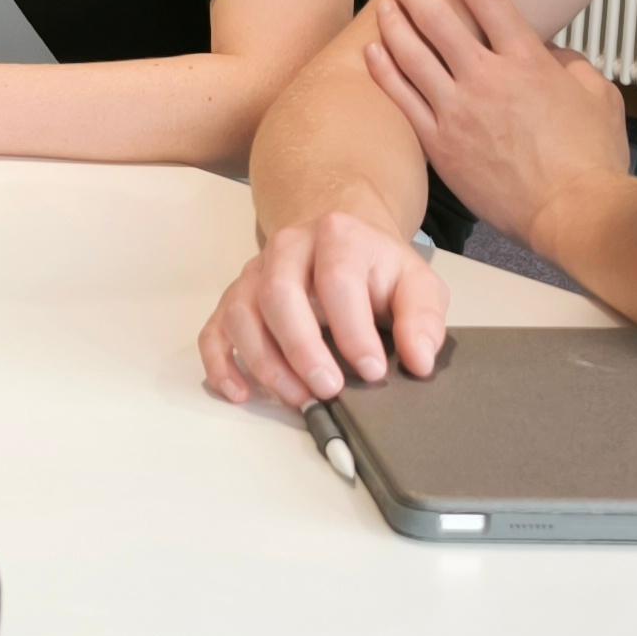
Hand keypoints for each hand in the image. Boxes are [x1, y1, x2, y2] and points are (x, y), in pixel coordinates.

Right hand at [199, 210, 453, 409]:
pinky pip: (214, 329)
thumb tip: (419, 360)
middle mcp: (286, 249)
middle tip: (329, 389)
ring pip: (240, 313)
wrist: (340, 243)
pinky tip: (240, 394)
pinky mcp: (234, 300)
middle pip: (278, 293)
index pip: (337, 280)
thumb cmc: (376, 271)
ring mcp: (254, 274)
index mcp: (337, 237)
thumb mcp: (416, 284)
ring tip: (298, 398)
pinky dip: (221, 364)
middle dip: (301, 348)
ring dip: (264, 362)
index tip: (373, 371)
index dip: (353, 330)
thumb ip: (422, 318)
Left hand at [360, 0, 634, 248]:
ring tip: (385, 6)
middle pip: (439, 21)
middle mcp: (487, 79)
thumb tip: (550, 51)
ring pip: (413, 56)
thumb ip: (571, 63)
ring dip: (395, 25)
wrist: (571, 210)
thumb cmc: (591, 158)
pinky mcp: (440, 144)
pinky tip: (373, 53)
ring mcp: (458, 111)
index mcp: (528, 61)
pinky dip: (385, 71)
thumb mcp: (597, 95)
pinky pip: (403, 99)